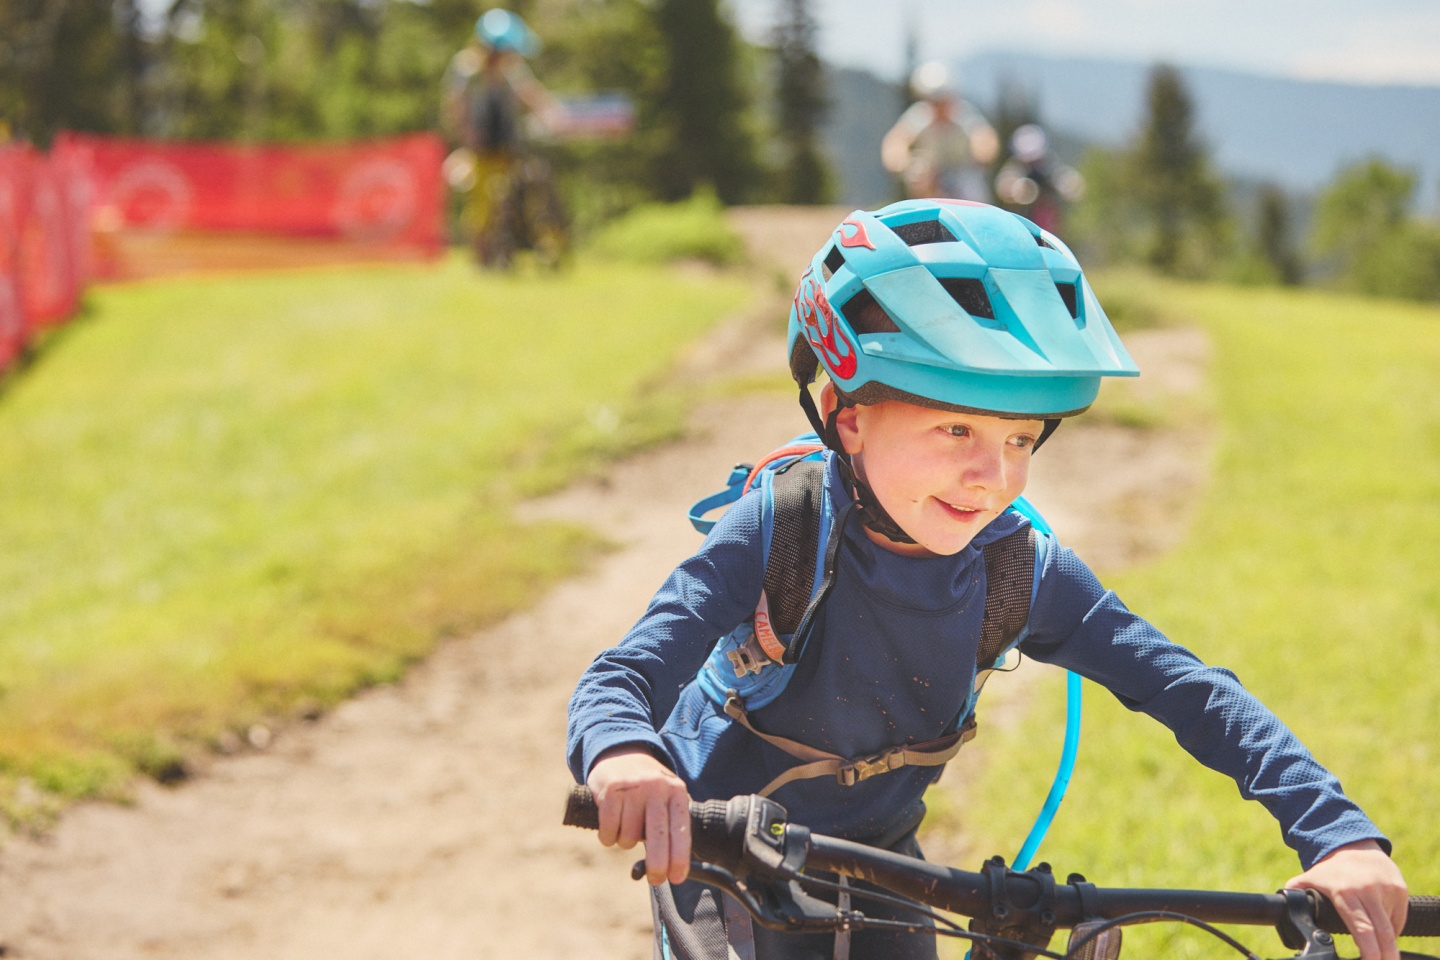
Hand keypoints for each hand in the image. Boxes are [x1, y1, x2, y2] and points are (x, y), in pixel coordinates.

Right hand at [586, 745, 691, 885]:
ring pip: (628, 838)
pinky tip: (611, 825)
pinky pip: (608, 831)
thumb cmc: (647, 786)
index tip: (677, 877)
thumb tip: (674, 867)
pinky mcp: (610, 791)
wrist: (620, 752)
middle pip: (657, 837)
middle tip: (656, 879)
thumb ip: (671, 824)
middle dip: (657, 864)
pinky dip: (608, 836)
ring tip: (625, 826)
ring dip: (625, 841)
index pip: (681, 830)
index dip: (679, 857)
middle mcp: (656, 788)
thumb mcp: (667, 796)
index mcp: (676, 791)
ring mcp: (633, 788)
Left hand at [1286, 840, 1407, 959]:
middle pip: (1383, 933)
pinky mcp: (1400, 890)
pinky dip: (1391, 928)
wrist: (1355, 845)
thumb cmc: (1331, 869)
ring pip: (1391, 928)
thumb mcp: (1310, 878)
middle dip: (1385, 955)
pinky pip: (1398, 919)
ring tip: (1377, 946)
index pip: (1361, 927)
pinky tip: (1380, 925)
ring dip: (1386, 942)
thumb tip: (1281, 909)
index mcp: (1345, 892)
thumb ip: (1296, 893)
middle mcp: (1368, 891)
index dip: (1369, 949)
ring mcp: (1387, 890)